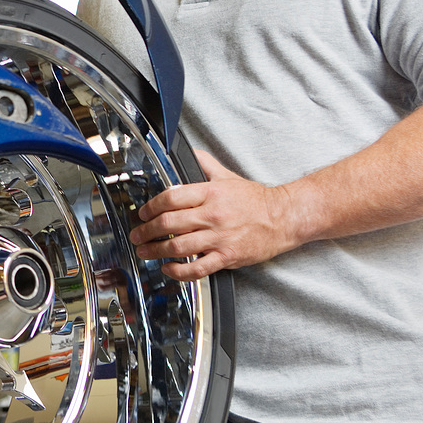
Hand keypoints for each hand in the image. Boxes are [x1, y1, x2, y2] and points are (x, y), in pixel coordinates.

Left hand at [127, 151, 301, 280]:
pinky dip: (178, 271)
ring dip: (155, 251)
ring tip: (145, 252)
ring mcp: (219, 237)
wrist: (285, 217)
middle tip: (137, 235)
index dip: (150, 207)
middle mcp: (212, 215)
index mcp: (210, 193)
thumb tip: (186, 151)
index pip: (169, 198)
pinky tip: (168, 268)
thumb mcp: (227, 175)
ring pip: (178, 246)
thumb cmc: (256, 199)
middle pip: (168, 223)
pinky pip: (197, 268)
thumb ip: (204, 163)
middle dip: (145, 231)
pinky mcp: (227, 256)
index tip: (143, 213)